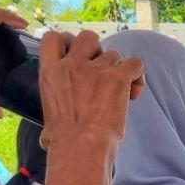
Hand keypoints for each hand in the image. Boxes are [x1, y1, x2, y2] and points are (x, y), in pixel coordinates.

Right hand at [39, 30, 145, 158]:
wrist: (80, 148)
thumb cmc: (63, 142)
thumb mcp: (47, 123)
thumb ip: (50, 120)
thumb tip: (47, 138)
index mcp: (50, 72)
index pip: (54, 38)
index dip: (69, 43)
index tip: (77, 59)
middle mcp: (72, 65)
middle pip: (88, 37)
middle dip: (97, 50)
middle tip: (101, 72)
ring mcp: (95, 69)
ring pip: (114, 54)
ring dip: (118, 70)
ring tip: (119, 92)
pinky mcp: (117, 78)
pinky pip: (135, 64)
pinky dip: (138, 75)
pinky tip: (134, 93)